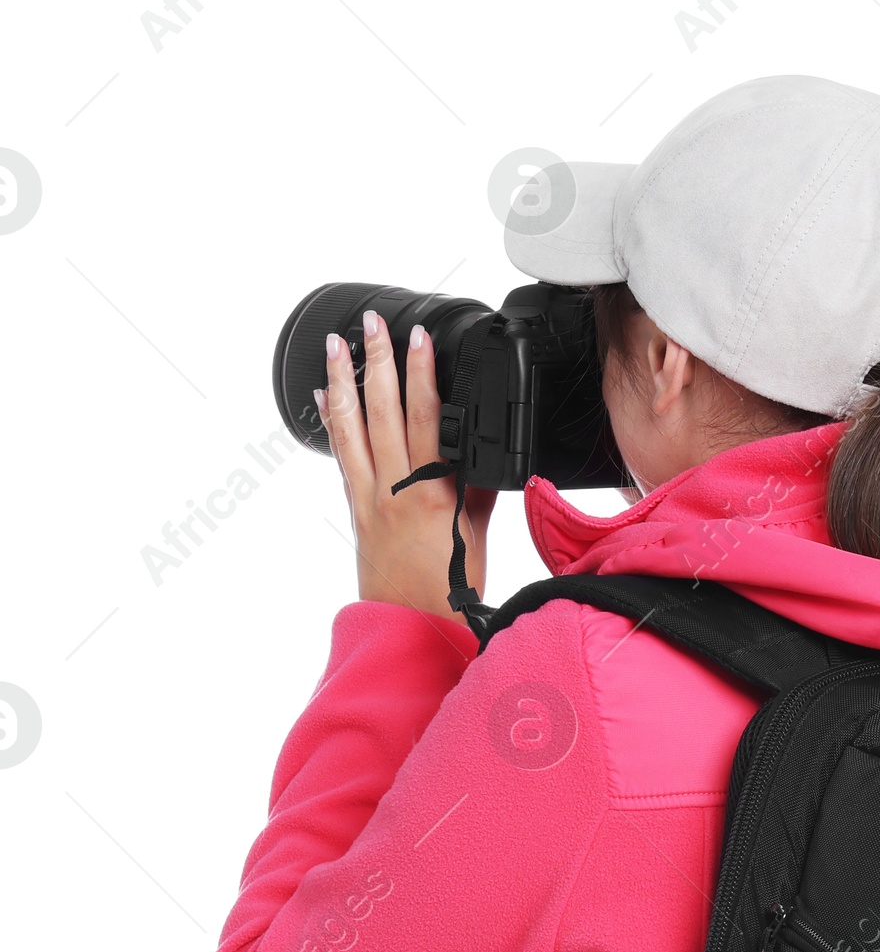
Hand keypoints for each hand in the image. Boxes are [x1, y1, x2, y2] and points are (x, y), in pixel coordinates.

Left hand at [316, 311, 494, 619]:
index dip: (422, 374)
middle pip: (383, 412)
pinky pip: (341, 456)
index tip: (419, 337)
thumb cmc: (449, 591)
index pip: (427, 419)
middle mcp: (395, 490)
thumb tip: (484, 453)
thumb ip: (476, 489)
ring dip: (343, 383)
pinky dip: (332, 423)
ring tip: (338, 346)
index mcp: (433, 494)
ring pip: (352, 428)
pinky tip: (324, 399)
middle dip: (378, 363)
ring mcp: (370, 498)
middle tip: (371, 324)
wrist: (412, 627)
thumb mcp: (477, 535)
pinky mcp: (357, 510)